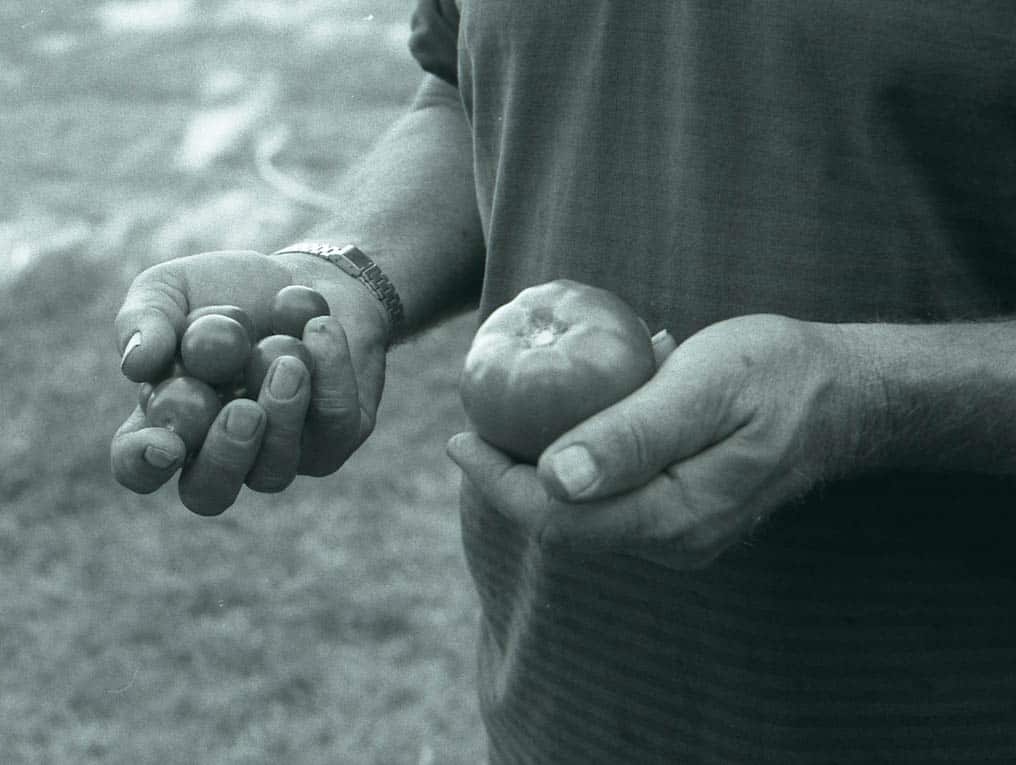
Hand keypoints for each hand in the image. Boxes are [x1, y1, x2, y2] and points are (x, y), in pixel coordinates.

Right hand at [110, 250, 389, 514]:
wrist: (307, 277)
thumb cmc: (226, 290)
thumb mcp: (174, 287)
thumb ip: (146, 317)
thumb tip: (137, 363)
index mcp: (164, 424)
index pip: (138, 466)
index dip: (142, 464)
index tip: (163, 442)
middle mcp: (218, 454)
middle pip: (209, 494)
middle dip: (225, 456)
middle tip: (243, 410)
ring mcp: (278, 457)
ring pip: (275, 469)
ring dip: (283, 411)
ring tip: (288, 356)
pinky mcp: (333, 441)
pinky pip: (333, 425)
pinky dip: (330, 373)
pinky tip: (321, 328)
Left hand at [447, 314, 867, 568]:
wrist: (845, 393)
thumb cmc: (776, 375)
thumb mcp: (704, 387)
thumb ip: (633, 436)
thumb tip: (554, 478)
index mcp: (676, 513)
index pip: (560, 519)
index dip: (500, 484)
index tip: (460, 439)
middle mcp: (675, 538)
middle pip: (565, 523)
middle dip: (510, 480)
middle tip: (475, 424)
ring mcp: (682, 531)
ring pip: (586, 512)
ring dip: (543, 470)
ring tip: (511, 417)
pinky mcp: (686, 512)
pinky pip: (613, 497)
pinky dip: (579, 461)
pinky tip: (572, 417)